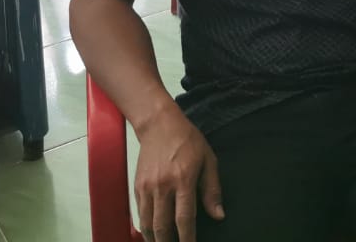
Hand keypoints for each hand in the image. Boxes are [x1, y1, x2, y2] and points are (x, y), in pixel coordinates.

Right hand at [134, 104, 222, 241]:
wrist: (159, 124)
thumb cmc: (187, 140)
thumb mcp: (208, 160)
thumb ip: (212, 189)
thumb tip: (218, 214)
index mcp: (183, 179)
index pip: (184, 218)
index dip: (187, 237)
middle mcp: (162, 185)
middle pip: (162, 226)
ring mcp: (147, 187)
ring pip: (147, 223)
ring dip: (155, 238)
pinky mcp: (137, 186)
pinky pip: (140, 213)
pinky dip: (145, 226)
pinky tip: (153, 231)